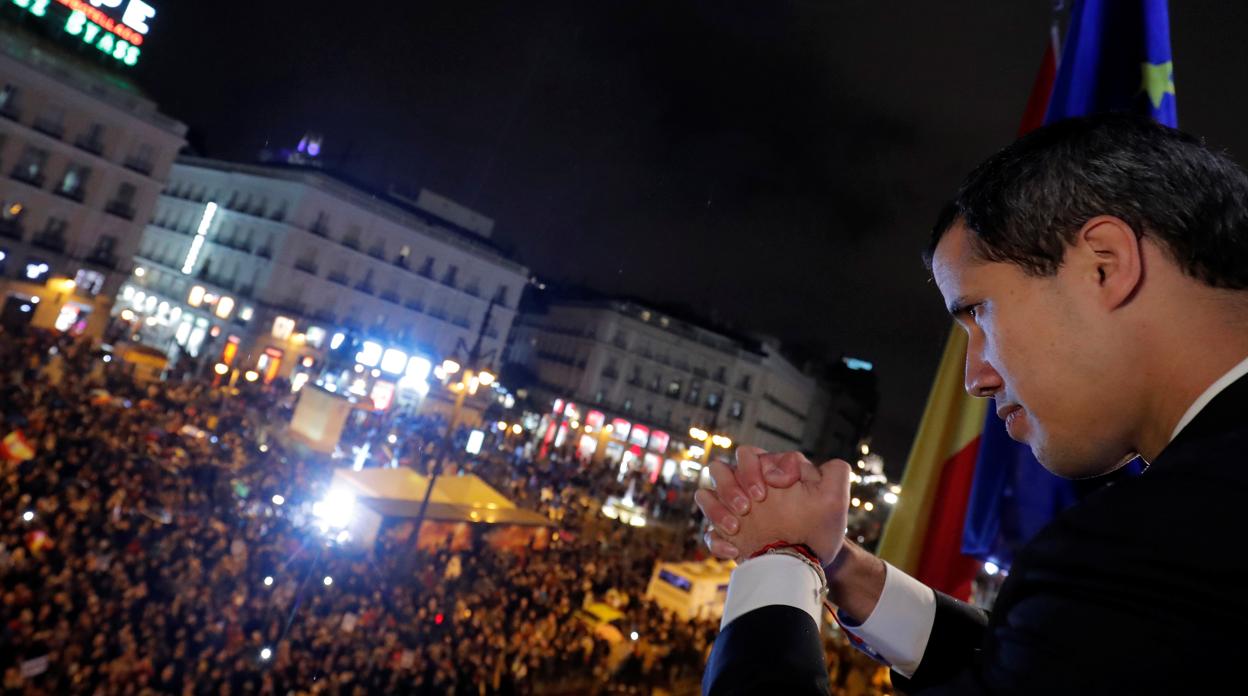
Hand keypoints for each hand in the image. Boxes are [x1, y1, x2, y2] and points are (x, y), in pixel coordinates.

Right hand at [695, 447, 850, 563]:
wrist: (808, 564)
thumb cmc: (820, 530)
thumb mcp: (836, 499)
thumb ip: (834, 470)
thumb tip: (797, 464)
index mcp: (767, 474)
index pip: (748, 455)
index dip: (754, 469)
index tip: (767, 491)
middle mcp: (746, 489)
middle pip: (719, 469)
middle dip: (730, 487)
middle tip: (747, 507)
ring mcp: (733, 512)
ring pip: (705, 495)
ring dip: (717, 509)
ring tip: (736, 528)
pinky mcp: (726, 537)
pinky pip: (708, 533)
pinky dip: (717, 541)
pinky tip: (734, 551)